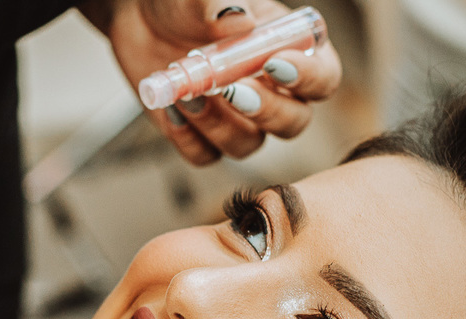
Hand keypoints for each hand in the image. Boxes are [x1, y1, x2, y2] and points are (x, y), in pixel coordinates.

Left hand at [83, 0, 342, 163]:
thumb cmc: (186, 1)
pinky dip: (188, 139)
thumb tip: (237, 20)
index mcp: (290, 51)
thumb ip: (221, 3)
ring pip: (246, 145)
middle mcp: (271, 91)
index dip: (309, 80)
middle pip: (292, 123)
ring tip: (189, 93)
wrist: (142, 18)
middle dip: (266, 112)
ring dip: (218, 125)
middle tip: (233, 90)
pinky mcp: (201, 135)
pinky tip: (171, 110)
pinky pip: (205, 155)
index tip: (276, 64)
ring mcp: (237, 119)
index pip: (323, 78)